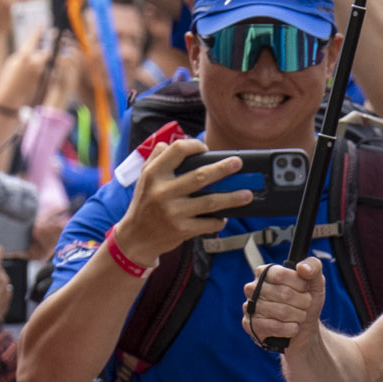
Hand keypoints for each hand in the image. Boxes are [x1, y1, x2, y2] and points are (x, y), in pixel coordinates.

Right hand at [125, 138, 256, 253]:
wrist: (135, 238)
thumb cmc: (145, 204)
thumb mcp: (144, 178)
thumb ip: (158, 157)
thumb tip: (181, 142)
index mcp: (154, 174)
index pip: (177, 150)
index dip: (195, 145)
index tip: (206, 148)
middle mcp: (163, 191)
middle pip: (200, 175)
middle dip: (223, 169)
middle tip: (238, 163)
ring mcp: (173, 212)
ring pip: (210, 201)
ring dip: (232, 197)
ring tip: (247, 194)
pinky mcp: (181, 229)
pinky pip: (208, 223)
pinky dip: (219, 220)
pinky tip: (225, 217)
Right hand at [241, 253, 328, 348]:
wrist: (304, 327)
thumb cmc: (305, 300)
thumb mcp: (315, 281)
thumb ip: (313, 266)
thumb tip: (302, 267)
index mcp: (265, 272)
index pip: (282, 275)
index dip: (300, 284)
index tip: (306, 289)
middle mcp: (253, 288)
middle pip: (284, 294)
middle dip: (303, 302)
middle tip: (306, 305)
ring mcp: (250, 307)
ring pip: (282, 312)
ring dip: (299, 316)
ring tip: (300, 315)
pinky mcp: (251, 326)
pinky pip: (276, 327)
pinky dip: (291, 328)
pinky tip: (293, 327)